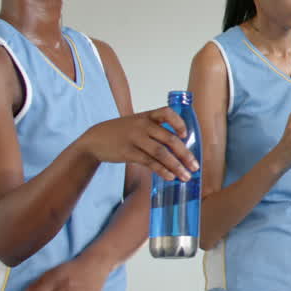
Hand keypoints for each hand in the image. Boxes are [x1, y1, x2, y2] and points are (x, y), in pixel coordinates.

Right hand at [75, 107, 197, 181]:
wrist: (94, 139)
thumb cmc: (122, 132)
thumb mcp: (138, 124)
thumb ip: (156, 131)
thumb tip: (180, 149)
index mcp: (148, 116)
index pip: (167, 113)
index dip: (179, 123)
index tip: (185, 135)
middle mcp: (143, 125)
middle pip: (169, 139)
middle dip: (185, 154)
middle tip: (195, 166)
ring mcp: (135, 139)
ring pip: (161, 153)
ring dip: (176, 166)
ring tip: (186, 176)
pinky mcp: (128, 152)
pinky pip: (149, 162)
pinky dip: (162, 170)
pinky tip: (170, 176)